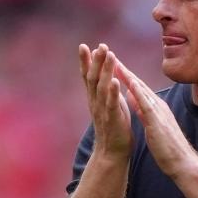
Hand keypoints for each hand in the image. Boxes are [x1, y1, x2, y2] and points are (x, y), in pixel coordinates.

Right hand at [79, 43, 132, 160]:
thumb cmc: (113, 127)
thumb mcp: (107, 105)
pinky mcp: (112, 119)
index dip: (85, 62)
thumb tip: (106, 75)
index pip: (88, 77)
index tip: (83, 46)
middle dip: (95, 61)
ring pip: (102, 87)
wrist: (112, 152)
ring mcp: (102, 110)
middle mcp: (95, 102)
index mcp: (95, 98)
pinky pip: (111, 103)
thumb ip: (105, 91)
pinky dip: (112, 91)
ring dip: (105, 70)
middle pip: (93, 78)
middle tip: (99, 45)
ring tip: (109, 54)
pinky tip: (114, 80)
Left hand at [113, 57, 197, 179]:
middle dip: (124, 70)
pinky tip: (130, 82)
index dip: (125, 76)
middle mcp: (157, 105)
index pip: (138, 88)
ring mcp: (158, 111)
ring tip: (116, 63)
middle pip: (138, 84)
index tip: (113, 65)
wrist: (181, 162)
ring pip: (141, 90)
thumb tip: (132, 97)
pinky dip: (138, 92)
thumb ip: (142, 110)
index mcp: (155, 107)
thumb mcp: (151, 124)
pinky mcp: (157, 120)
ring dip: (128, 76)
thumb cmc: (167, 147)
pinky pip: (146, 103)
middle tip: (110, 56)